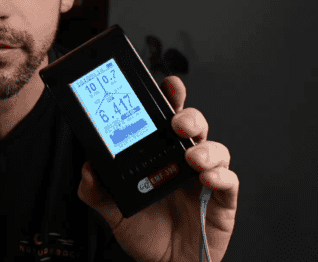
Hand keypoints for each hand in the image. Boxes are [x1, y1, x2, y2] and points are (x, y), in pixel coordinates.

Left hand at [77, 76, 238, 261]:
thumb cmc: (144, 233)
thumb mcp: (112, 209)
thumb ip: (95, 189)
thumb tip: (88, 168)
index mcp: (160, 155)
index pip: (166, 119)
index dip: (170, 98)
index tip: (166, 84)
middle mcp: (184, 162)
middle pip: (194, 126)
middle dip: (189, 116)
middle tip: (177, 121)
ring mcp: (205, 179)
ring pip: (215, 149)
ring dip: (205, 148)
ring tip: (191, 158)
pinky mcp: (221, 201)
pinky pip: (229, 181)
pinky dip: (221, 175)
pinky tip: (206, 178)